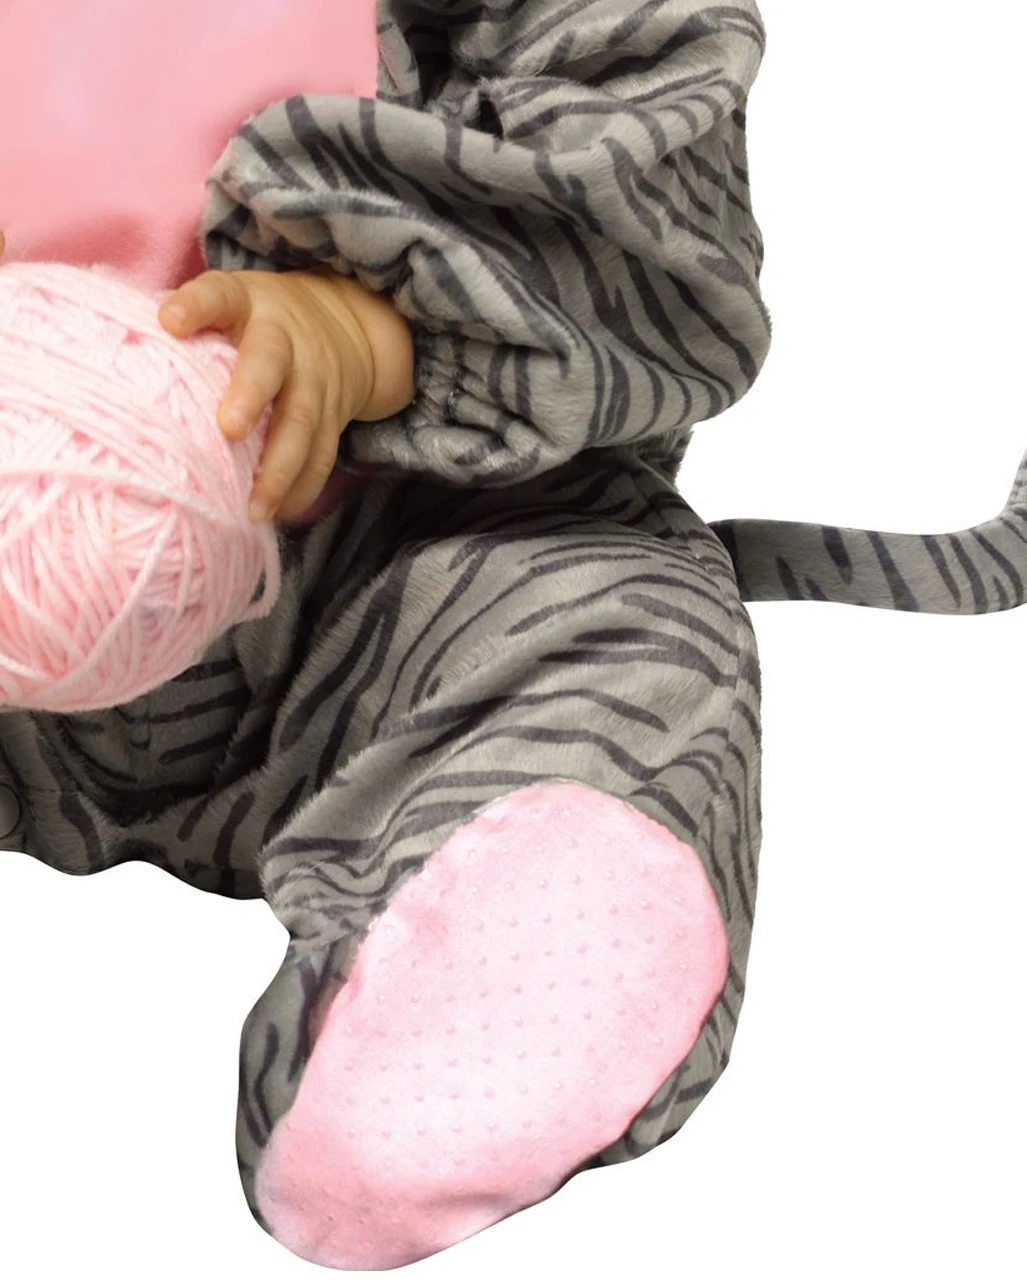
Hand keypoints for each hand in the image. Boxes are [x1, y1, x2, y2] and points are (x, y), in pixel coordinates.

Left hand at [158, 268, 373, 522]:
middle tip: (229, 429)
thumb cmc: (255, 323)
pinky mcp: (334, 418)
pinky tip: (277, 515)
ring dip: (280, 469)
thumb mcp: (227, 305)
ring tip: (254, 509)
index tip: (169, 322)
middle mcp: (286, 340)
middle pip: (270, 365)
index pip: (219, 295)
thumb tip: (114, 359)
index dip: (196, 306)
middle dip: (251, 396)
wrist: (342, 326)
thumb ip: (186, 326)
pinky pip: (322, 457)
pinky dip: (301, 489)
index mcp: (247, 304)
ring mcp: (314, 381)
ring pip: (303, 423)